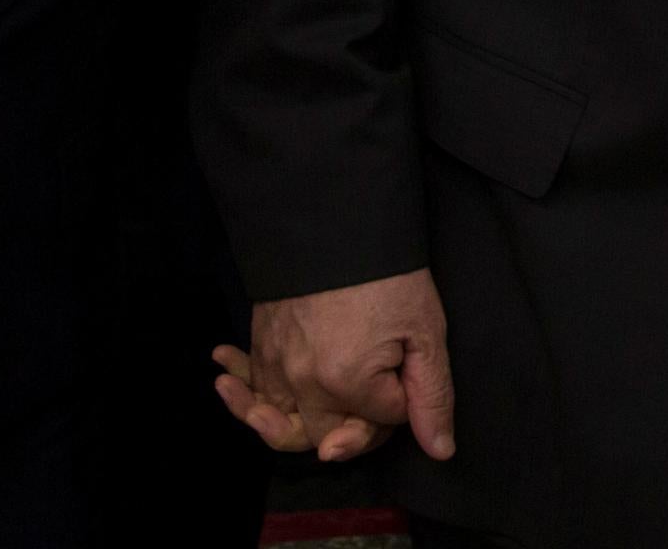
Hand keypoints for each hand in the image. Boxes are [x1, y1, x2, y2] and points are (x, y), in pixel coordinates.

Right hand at [214, 269, 456, 463]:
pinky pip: (253, 384)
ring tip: (263, 417)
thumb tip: (439, 449)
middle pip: (327, 435)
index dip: (400, 403)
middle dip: (352, 424)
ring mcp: (277, 362)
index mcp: (348, 383)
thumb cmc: (385, 272)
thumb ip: (432, 395)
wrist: (335, 218)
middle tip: (367, 399)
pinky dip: (243, 388)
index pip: (380, 424)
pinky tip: (228, 379)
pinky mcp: (261, 340)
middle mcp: (305, 381)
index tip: (408, 372)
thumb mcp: (425, 330)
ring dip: (276, 425)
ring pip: (279, 420)